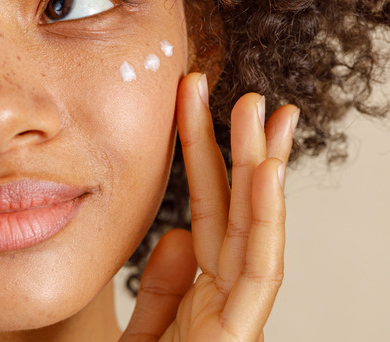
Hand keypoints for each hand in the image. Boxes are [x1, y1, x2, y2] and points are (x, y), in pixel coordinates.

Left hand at [120, 72, 298, 341]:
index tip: (197, 106)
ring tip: (267, 115)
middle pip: (236, 215)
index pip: (208, 214)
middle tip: (245, 94)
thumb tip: (179, 234)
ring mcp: (236, 321)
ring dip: (263, 172)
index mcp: (202, 296)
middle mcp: (226, 302)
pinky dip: (264, 222)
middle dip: (241, 152)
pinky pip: (256, 275)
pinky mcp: (236, 340)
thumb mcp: (142, 335)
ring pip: (257, 234)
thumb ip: (162, 290)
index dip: (204, 158)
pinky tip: (265, 174)